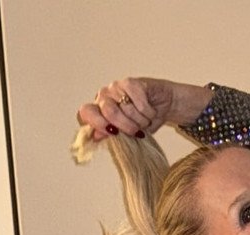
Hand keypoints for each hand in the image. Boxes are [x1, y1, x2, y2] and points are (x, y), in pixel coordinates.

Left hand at [75, 78, 211, 142]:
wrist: (164, 105)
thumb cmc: (144, 121)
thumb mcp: (127, 134)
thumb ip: (110, 134)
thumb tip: (94, 137)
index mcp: (99, 109)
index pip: (86, 112)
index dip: (97, 124)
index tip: (113, 133)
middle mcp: (105, 95)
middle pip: (108, 112)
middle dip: (126, 126)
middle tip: (137, 131)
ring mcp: (117, 87)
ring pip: (127, 110)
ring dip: (142, 121)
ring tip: (145, 119)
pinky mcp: (132, 83)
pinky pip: (140, 104)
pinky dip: (148, 113)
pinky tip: (150, 110)